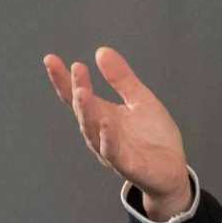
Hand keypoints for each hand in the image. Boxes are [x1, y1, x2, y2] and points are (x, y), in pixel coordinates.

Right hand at [42, 46, 192, 217]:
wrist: (172, 171)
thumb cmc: (153, 137)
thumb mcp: (139, 99)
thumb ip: (121, 78)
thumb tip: (101, 50)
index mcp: (102, 115)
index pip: (77, 96)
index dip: (63, 79)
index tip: (50, 59)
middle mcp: (100, 133)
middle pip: (83, 111)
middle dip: (77, 89)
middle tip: (77, 69)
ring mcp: (111, 151)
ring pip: (92, 131)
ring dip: (86, 112)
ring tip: (82, 92)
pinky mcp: (128, 166)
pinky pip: (114, 153)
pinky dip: (107, 140)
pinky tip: (105, 125)